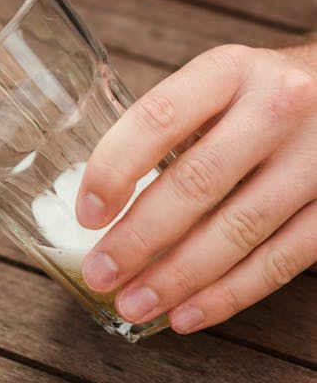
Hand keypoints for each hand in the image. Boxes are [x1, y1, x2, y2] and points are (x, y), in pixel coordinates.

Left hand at [77, 43, 316, 333]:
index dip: (116, 168)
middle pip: (197, 183)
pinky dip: (229, 294)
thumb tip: (102, 202)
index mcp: (231, 69)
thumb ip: (171, 127)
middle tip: (100, 274)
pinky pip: (279, 261)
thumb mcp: (220, 83)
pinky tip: (189, 313)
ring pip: (237, 230)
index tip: (87, 213)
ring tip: (134, 304)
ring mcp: (316, 158)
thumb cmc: (264, 95)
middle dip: (139, 239)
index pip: (160, 118)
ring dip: (178, 277)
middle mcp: (277, 106)